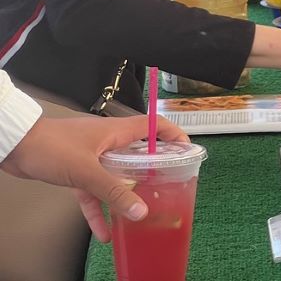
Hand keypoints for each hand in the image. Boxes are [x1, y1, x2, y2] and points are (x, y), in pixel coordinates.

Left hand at [1, 114, 188, 242]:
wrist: (15, 146)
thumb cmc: (51, 146)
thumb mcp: (87, 171)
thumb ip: (114, 191)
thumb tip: (140, 210)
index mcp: (117, 131)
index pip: (155, 127)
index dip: (173, 137)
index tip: (186, 152)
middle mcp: (108, 142)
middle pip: (139, 154)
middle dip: (153, 171)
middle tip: (167, 187)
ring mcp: (92, 157)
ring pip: (117, 176)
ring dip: (125, 195)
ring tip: (138, 214)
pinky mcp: (77, 171)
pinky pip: (94, 192)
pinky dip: (99, 209)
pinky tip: (103, 231)